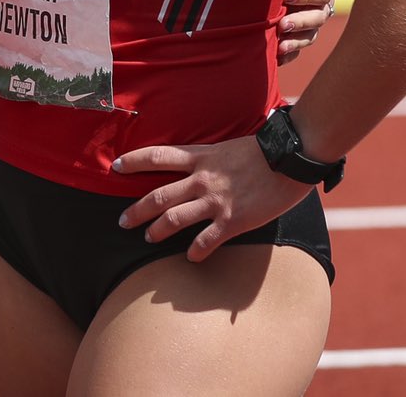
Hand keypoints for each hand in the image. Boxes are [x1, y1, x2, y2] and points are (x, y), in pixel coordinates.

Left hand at [112, 133, 310, 261]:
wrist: (290, 158)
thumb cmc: (262, 152)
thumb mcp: (225, 148)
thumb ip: (207, 158)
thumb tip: (194, 166)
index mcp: (200, 157)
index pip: (157, 155)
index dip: (133, 160)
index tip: (115, 166)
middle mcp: (202, 179)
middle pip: (158, 195)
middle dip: (137, 210)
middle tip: (122, 221)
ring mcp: (216, 201)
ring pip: (175, 219)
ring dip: (157, 231)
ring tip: (148, 238)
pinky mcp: (233, 220)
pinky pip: (207, 240)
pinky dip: (196, 251)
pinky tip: (190, 258)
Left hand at [277, 0, 339, 64]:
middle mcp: (321, 0)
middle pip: (320, 16)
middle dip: (302, 21)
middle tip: (282, 24)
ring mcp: (310, 17)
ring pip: (311, 35)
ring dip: (297, 42)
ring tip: (280, 46)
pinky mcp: (297, 30)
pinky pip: (297, 46)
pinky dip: (289, 54)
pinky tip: (276, 58)